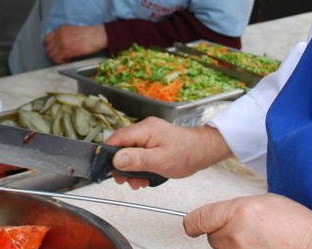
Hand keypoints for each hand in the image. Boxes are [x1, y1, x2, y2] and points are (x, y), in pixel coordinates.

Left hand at [43, 24, 107, 63]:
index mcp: (60, 29)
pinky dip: (61, 62)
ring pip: (51, 54)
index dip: (50, 46)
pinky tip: (68, 60)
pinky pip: (57, 59)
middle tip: (60, 56)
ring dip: (57, 58)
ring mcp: (62, 42)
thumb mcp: (72, 30)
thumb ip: (63, 35)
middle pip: (47, 48)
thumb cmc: (88, 35)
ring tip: (65, 59)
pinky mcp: (66, 50)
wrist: (97, 36)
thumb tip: (57, 45)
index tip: (55, 50)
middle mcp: (59, 34)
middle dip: (53, 54)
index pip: (46, 39)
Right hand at [106, 118, 230, 187]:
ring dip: (130, 168)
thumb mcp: (160, 161)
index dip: (108, 153)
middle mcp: (144, 129)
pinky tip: (144, 177)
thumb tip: (115, 159)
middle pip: (121, 145)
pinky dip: (138, 166)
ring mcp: (149, 134)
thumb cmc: (186, 154)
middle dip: (121, 165)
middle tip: (126, 181)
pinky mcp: (153, 141)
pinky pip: (138, 152)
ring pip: (129, 151)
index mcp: (144, 129)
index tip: (108, 170)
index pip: (116, 138)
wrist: (203, 151)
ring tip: (138, 183)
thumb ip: (137, 159)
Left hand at [183, 194, 311, 248]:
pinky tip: (261, 248)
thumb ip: (239, 208)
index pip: (199, 218)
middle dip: (223, 233)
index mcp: (239, 212)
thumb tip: (224, 216)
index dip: (193, 223)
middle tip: (245, 231)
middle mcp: (235, 236)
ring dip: (233, 247)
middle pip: (212, 237)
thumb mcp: (266, 202)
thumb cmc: (299, 227)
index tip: (192, 226)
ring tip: (258, 243)